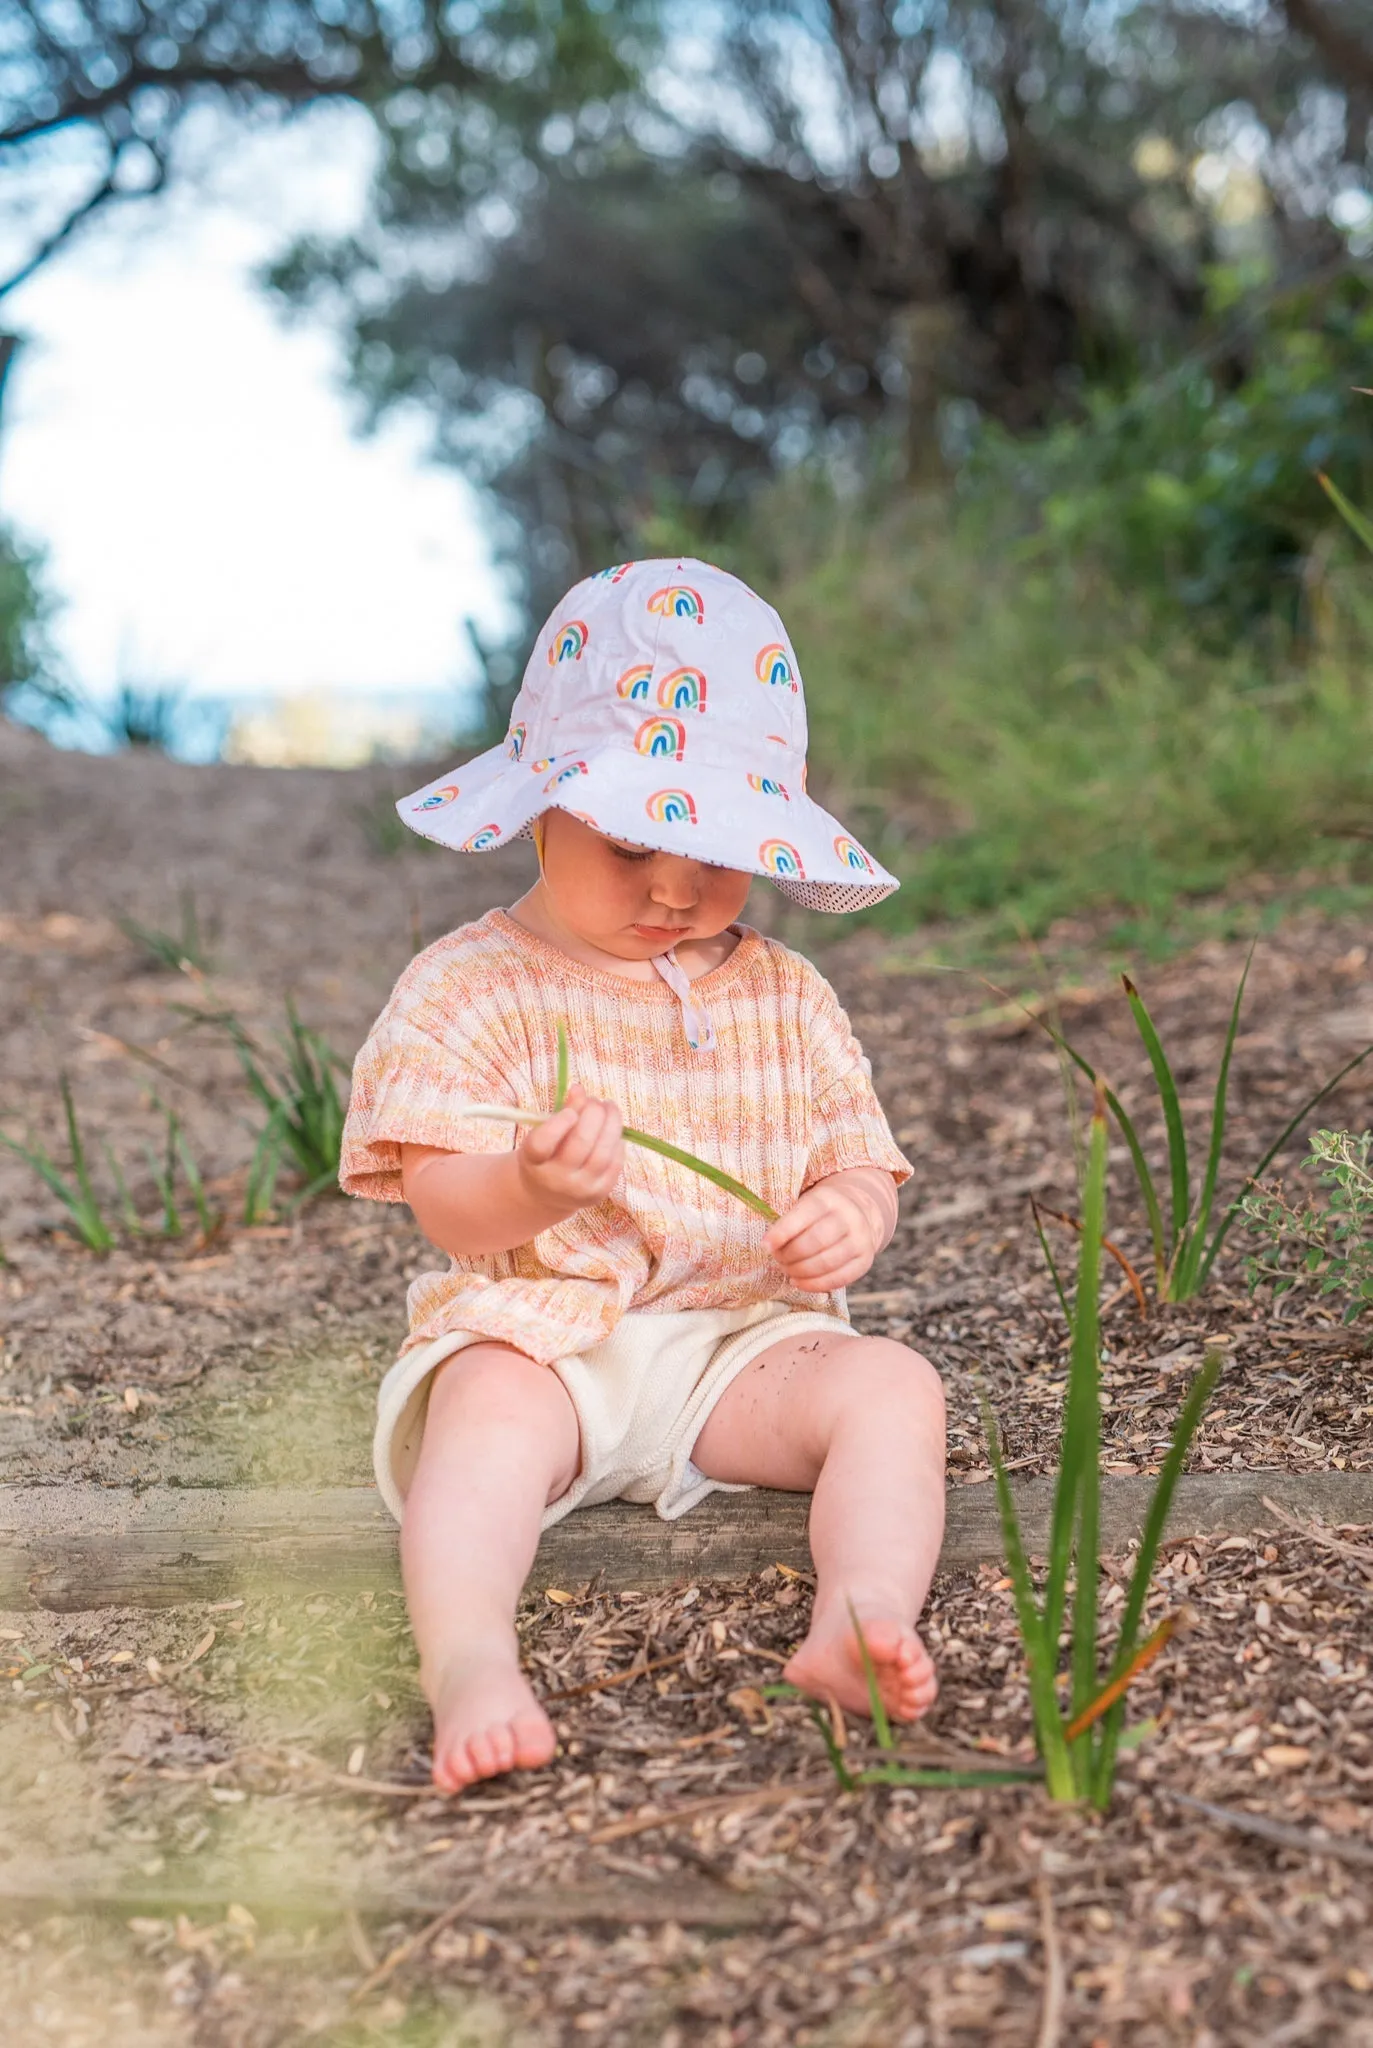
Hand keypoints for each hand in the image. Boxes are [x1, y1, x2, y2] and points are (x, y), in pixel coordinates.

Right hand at [516, 1083, 624, 1215]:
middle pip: (580, 1143)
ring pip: (603, 1153)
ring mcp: (579, 1190)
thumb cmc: (545, 1156)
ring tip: (610, 1108)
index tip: (570, 1112)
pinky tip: (614, 1130)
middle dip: (594, 1114)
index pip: (542, 1144)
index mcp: (533, 1161)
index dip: (559, 1123)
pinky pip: (615, 1164)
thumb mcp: (542, 1134)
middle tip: (596, 1101)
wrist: (548, 1195)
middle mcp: (555, 1180)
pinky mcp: (599, 1194)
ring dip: (612, 1124)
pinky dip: (617, 1142)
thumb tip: (579, 1089)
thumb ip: (560, 1111)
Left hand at [764, 1171, 892, 1292]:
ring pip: (827, 1262)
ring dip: (800, 1271)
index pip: (803, 1216)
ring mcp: (860, 1240)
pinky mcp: (865, 1261)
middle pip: (815, 1241)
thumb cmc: (821, 1214)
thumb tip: (768, 1246)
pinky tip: (799, 1282)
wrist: (859, 1214)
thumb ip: (789, 1223)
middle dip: (790, 1255)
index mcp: (828, 1198)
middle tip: (778, 1260)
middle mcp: (849, 1217)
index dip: (782, 1232)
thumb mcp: (806, 1206)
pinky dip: (814, 1285)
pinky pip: (838, 1279)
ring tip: (787, 1271)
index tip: (765, 1246)